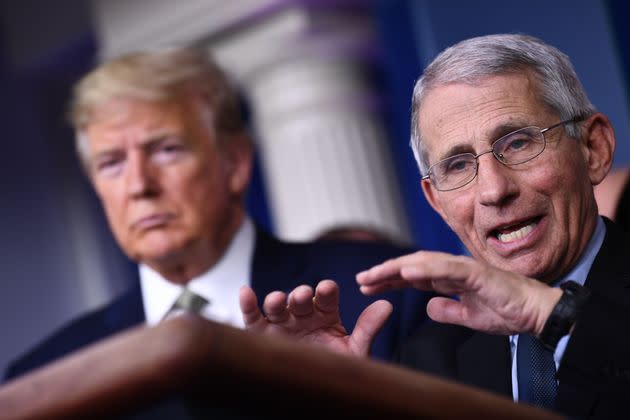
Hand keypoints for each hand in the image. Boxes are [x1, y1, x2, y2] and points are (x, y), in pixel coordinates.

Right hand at [239, 279, 391, 356]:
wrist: (316, 396)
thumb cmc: (335, 370)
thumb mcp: (355, 352)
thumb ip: (368, 328)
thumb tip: (387, 305)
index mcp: (326, 315)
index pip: (327, 297)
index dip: (326, 292)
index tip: (327, 289)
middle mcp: (303, 315)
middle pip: (300, 299)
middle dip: (300, 295)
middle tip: (303, 295)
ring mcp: (282, 323)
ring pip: (277, 306)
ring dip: (276, 300)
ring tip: (278, 300)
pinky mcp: (262, 334)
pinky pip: (253, 318)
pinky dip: (248, 304)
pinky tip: (246, 292)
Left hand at [356, 251, 561, 334]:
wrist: (537, 312)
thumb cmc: (507, 311)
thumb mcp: (468, 317)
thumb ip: (447, 310)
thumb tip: (428, 307)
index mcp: (450, 278)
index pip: (412, 276)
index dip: (389, 279)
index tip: (368, 286)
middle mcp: (453, 268)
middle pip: (411, 266)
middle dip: (384, 272)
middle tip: (361, 280)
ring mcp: (463, 268)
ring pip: (422, 263)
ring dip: (396, 268)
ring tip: (374, 275)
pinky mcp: (475, 272)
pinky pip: (445, 269)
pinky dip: (423, 268)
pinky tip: (404, 272)